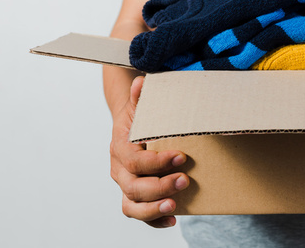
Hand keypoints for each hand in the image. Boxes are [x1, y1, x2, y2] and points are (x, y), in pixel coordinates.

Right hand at [109, 76, 189, 227]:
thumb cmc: (140, 117)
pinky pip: (138, 214)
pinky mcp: (135, 196)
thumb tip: (142, 82)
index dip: (157, 162)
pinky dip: (154, 220)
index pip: (135, 161)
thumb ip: (141, 97)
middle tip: (185, 179)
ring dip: (153, 208)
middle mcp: (119, 170)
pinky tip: (173, 219)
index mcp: (120, 148)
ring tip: (175, 205)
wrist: (130, 127)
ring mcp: (126, 185)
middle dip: (160, 186)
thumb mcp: (141, 106)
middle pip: (133, 187)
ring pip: (131, 205)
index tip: (181, 156)